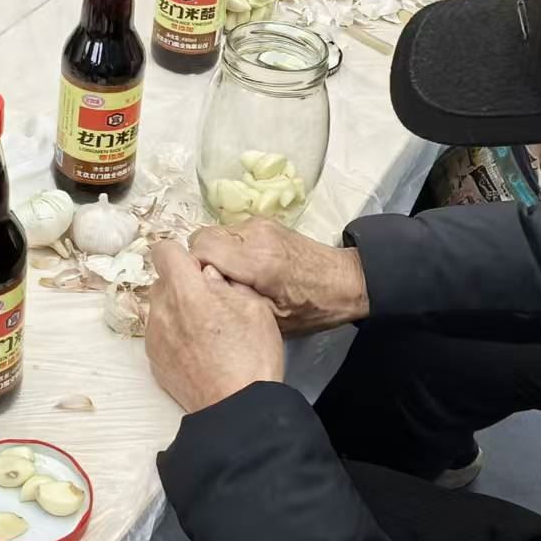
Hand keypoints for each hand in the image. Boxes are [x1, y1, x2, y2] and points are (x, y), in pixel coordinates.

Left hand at [147, 241, 284, 412]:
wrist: (238, 408)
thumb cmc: (252, 356)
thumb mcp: (253, 306)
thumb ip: (225, 281)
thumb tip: (208, 272)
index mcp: (185, 290)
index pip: (163, 250)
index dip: (182, 255)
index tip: (199, 270)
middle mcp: (161, 310)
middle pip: (163, 281)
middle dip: (183, 285)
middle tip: (212, 304)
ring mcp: (154, 337)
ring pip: (160, 308)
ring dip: (178, 311)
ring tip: (207, 332)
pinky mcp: (153, 359)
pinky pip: (160, 334)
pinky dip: (175, 335)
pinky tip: (199, 351)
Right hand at [190, 221, 368, 335]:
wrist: (345, 282)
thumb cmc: (311, 308)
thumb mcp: (271, 318)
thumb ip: (234, 300)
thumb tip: (202, 288)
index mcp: (257, 260)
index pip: (201, 247)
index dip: (195, 268)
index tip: (203, 288)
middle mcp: (256, 234)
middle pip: (202, 237)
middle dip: (201, 261)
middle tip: (216, 285)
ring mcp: (260, 224)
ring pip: (215, 233)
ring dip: (215, 254)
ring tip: (232, 278)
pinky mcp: (264, 221)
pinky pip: (230, 232)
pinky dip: (229, 249)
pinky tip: (244, 268)